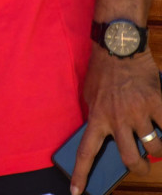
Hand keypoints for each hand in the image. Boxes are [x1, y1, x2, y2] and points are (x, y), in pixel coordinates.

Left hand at [72, 47, 161, 194]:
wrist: (118, 48)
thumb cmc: (103, 71)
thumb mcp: (90, 95)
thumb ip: (96, 115)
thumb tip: (104, 134)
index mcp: (97, 118)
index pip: (86, 152)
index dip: (81, 174)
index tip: (75, 192)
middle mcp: (117, 119)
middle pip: (130, 158)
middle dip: (140, 167)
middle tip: (143, 164)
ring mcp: (138, 112)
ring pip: (154, 147)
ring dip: (157, 149)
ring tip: (156, 142)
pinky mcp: (157, 103)